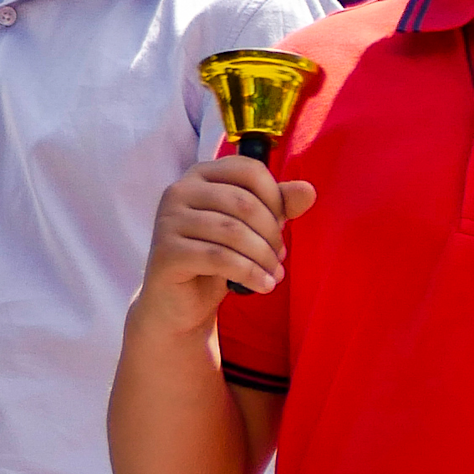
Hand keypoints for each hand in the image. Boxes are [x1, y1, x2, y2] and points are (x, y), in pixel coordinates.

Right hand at [136, 156, 311, 325]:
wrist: (179, 302)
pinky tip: (262, 285)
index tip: (282, 225)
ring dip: (263, 257)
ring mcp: (168, 220)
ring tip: (273, 275)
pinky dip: (249, 273)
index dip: (275, 197)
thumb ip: (278, 206)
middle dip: (271, 234)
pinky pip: (219, 258)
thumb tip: (308, 190)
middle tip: (278, 259)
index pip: (249, 170)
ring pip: (233, 232)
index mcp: (200, 175)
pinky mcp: (166, 252)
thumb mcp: (250, 229)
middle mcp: (179, 191)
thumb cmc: (215, 260)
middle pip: (243, 202)